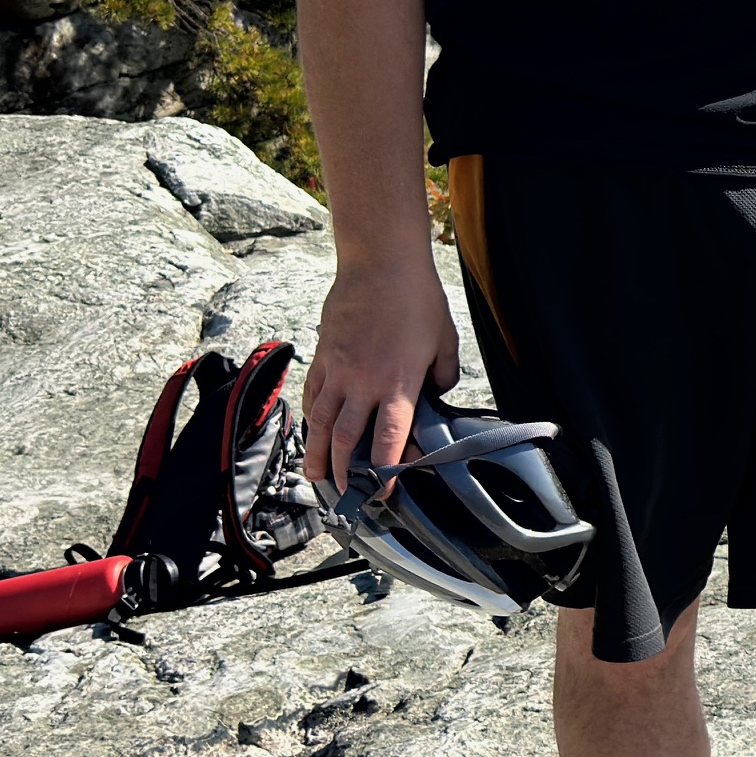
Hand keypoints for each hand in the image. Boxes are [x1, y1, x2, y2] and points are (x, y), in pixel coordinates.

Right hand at [305, 252, 461, 493]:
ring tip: (314, 475)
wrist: (381, 262)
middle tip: (345, 494)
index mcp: (398, 383)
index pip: (388, 439)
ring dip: (316, 452)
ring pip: (320, 421)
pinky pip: (313, 392)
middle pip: (347, 438)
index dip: (384, 470)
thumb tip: (436, 394)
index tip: (382, 491)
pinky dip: (310, 415)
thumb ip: (442, 376)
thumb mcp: (445, 341)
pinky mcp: (323, 354)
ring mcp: (338, 369)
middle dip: (344, 472)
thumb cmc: (418, 298)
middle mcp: (363, 382)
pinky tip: (310, 429)